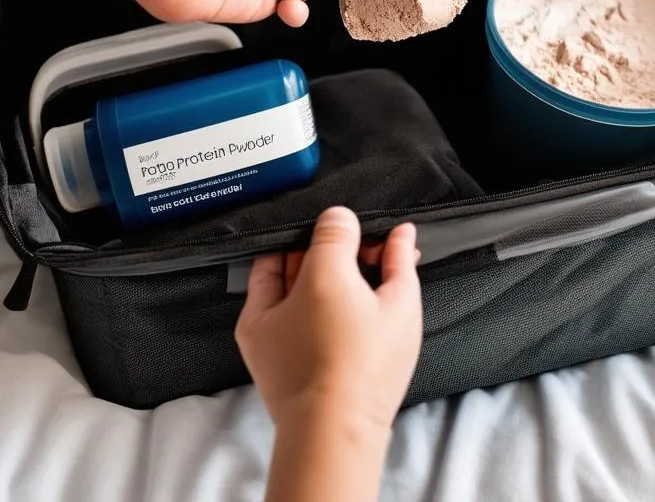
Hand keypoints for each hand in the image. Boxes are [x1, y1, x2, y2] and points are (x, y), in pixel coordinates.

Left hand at [235, 207, 422, 432]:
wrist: (334, 431)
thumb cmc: (368, 372)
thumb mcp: (399, 305)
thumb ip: (398, 259)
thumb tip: (401, 233)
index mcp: (321, 272)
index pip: (334, 224)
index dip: (359, 231)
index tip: (377, 246)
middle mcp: (284, 287)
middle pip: (309, 245)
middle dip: (337, 248)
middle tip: (367, 264)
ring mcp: (262, 311)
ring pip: (286, 266)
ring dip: (313, 267)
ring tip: (348, 288)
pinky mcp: (253, 336)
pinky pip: (269, 296)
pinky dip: (293, 292)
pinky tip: (324, 306)